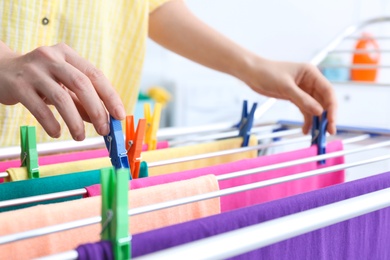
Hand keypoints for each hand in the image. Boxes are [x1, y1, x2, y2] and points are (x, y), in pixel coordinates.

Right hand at [0, 43, 125, 140]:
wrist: (0, 71)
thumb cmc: (39, 80)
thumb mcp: (63, 85)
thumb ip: (82, 101)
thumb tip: (104, 121)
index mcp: (67, 55)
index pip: (95, 75)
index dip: (110, 96)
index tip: (120, 115)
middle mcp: (52, 58)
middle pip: (82, 84)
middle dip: (97, 110)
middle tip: (104, 130)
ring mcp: (34, 70)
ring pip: (62, 97)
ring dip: (75, 121)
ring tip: (80, 136)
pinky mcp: (19, 85)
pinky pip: (39, 108)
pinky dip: (51, 123)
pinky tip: (57, 132)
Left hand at [242, 57, 336, 134]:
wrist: (251, 73)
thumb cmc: (267, 73)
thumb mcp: (285, 87)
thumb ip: (302, 99)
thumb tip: (319, 111)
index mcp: (311, 73)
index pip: (328, 91)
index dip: (332, 107)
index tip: (331, 121)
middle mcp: (310, 81)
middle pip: (324, 101)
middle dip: (326, 116)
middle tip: (328, 131)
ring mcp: (303, 90)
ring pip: (315, 107)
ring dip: (317, 120)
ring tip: (317, 134)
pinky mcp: (295, 97)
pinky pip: (305, 110)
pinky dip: (306, 120)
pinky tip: (306, 130)